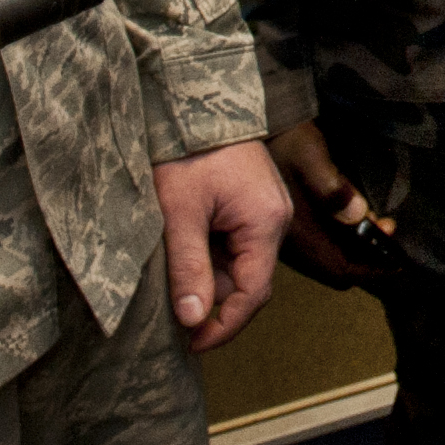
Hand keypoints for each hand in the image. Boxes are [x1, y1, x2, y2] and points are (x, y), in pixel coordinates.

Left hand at [152, 139, 290, 350]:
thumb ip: (188, 266)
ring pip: (238, 262)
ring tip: (171, 275)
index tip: (192, 344)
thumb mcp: (180, 212)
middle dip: (211, 300)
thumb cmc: (188, 152)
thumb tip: (191, 319)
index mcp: (266, 222)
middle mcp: (273, 219)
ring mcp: (264, 209)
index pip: (253, 294)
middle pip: (247, 280)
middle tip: (172, 313)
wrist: (192, 100)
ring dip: (206, 275)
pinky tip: (182, 250)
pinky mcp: (250, 202)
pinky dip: (208, 254)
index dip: (223, 326)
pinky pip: (233, 242)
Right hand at [269, 118, 398, 281]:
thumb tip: (359, 215)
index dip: (372, 270)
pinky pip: (327, 242)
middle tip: (392, 235)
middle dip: (370, 259)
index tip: (399, 262)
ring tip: (383, 225)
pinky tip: (361, 217)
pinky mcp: (296, 224)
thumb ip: (334, 187)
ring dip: (361, 247)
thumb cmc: (284, 139)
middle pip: (338, 269)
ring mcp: (294, 235)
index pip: (340, 270)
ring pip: (333, 256)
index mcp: (297, 233)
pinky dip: (349, 236)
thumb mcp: (310, 156)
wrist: (254, 130)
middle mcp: (295, 242)